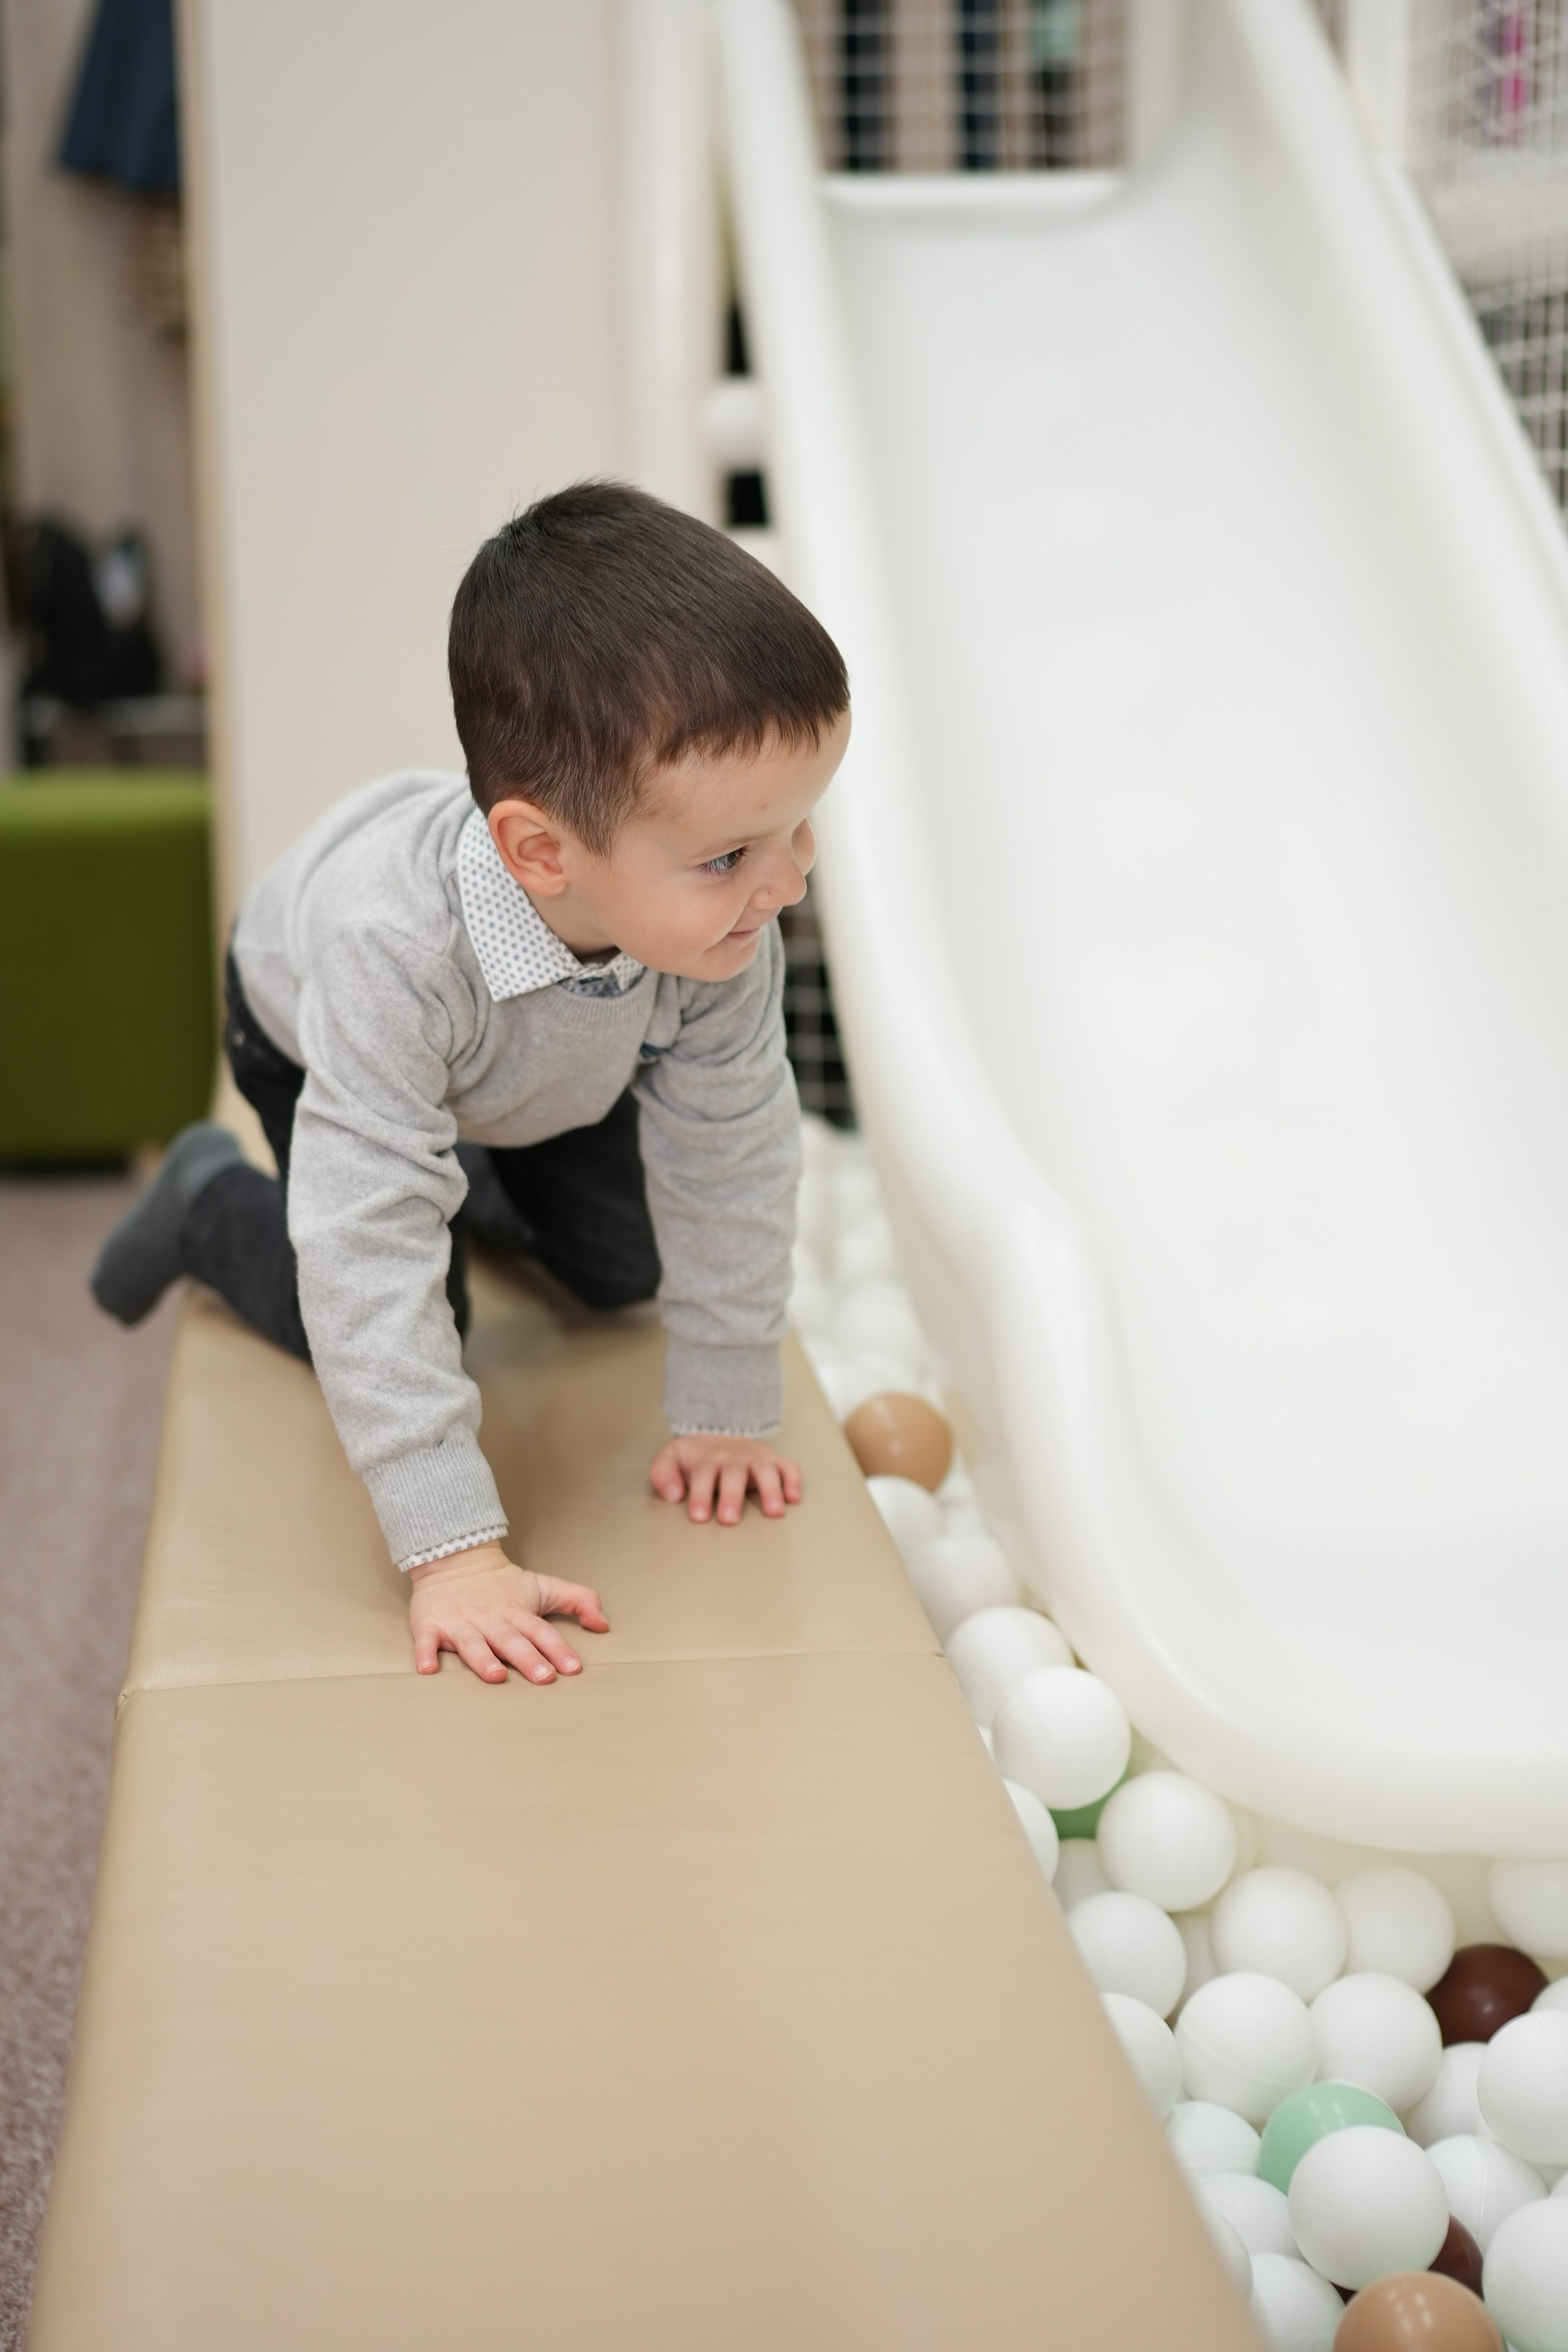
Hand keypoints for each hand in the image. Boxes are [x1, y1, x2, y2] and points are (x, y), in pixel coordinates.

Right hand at [407, 1541, 607, 1684]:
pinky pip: (426, 1640)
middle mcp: (490, 1619)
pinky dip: (425, 1653)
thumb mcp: (543, 1586)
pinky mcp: (431, 1624)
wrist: (454, 1558)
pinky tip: (428, 1669)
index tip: (573, 1668)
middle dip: (528, 1658)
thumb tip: (604, 1624)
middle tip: (543, 1677)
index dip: (557, 1649)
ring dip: (484, 1659)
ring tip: (496, 1676)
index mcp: (517, 1612)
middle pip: (511, 1640)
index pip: (541, 1631)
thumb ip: (579, 1600)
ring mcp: (460, 1622)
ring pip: (472, 1643)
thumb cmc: (503, 1583)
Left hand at [649, 1434, 803, 1526]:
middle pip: (734, 1472)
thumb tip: (673, 1495)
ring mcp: (756, 1458)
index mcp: (707, 1458)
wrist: (717, 1434)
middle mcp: (734, 1457)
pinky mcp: (775, 1460)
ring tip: (773, 1512)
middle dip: (732, 1496)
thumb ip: (663, 1474)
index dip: (700, 1494)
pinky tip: (794, 1498)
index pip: (703, 1473)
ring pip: (765, 1469)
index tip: (699, 1516)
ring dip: (770, 1489)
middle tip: (729, 1519)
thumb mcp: (670, 1458)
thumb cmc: (694, 1457)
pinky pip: (789, 1467)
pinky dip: (793, 1480)